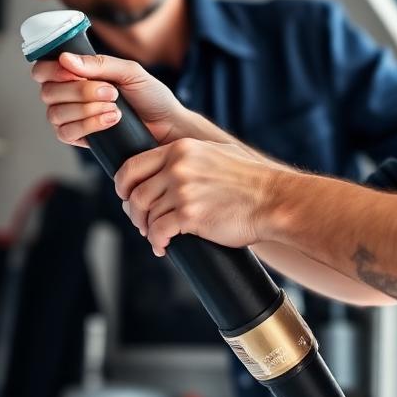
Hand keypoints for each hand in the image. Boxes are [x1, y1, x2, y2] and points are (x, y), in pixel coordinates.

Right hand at [30, 51, 196, 147]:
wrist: (167, 125)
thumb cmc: (150, 95)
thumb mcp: (130, 71)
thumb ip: (100, 64)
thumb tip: (66, 59)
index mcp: (78, 73)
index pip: (43, 70)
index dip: (51, 70)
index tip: (73, 73)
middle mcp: (69, 95)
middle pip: (48, 93)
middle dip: (80, 92)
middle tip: (111, 92)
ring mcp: (72, 117)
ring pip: (55, 114)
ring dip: (87, 109)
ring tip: (115, 107)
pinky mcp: (79, 138)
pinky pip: (66, 133)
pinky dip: (88, 125)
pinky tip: (111, 120)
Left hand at [115, 139, 290, 252]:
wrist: (274, 200)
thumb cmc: (251, 181)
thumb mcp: (216, 154)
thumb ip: (190, 156)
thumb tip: (168, 167)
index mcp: (181, 149)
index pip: (133, 165)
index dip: (122, 185)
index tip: (125, 196)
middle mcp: (178, 167)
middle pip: (135, 193)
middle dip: (133, 212)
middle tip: (141, 222)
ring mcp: (183, 190)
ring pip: (145, 214)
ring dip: (147, 229)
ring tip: (156, 236)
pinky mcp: (190, 215)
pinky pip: (158, 231)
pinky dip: (157, 242)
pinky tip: (163, 247)